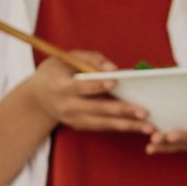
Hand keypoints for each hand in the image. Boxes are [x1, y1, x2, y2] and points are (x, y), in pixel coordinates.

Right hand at [24, 51, 152, 133]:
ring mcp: (73, 119)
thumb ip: (90, 59)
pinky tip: (139, 127)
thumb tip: (114, 69)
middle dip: (121, 111)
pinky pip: (103, 127)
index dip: (97, 85)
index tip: (115, 82)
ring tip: (149, 127)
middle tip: (144, 112)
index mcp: (60, 86)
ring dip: (127, 125)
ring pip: (103, 123)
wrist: (37, 98)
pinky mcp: (80, 126)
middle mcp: (66, 106)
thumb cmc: (56, 72)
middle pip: (97, 109)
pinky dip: (121, 127)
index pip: (81, 87)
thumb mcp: (67, 58)